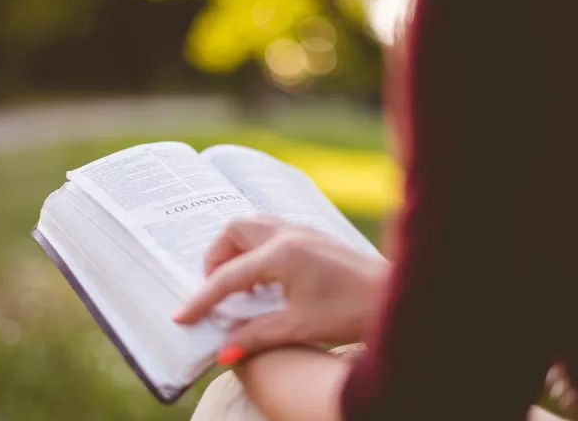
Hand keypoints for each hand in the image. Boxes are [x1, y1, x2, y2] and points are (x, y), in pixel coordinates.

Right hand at [172, 214, 388, 361]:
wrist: (395, 297)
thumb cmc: (353, 311)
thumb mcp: (299, 327)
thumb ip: (256, 336)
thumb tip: (223, 352)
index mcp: (281, 255)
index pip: (227, 276)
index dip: (201, 298)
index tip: (182, 316)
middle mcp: (288, 235)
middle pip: (233, 230)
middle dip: (216, 258)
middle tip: (216, 290)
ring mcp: (302, 231)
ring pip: (252, 225)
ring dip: (236, 249)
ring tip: (237, 283)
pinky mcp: (312, 236)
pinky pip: (270, 231)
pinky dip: (255, 248)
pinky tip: (264, 278)